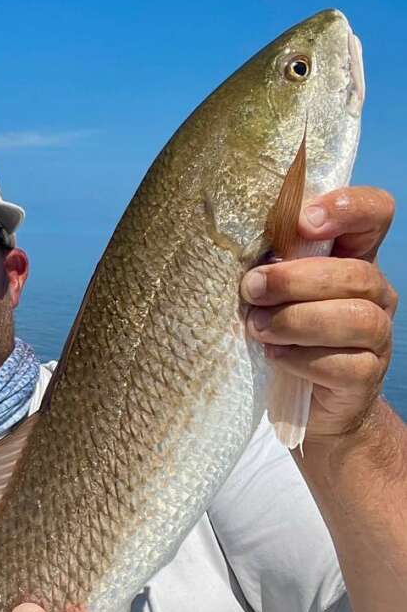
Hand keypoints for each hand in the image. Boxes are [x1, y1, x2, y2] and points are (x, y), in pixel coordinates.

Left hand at [242, 186, 397, 440]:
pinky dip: (302, 359)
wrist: (303, 403)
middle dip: (295, 280)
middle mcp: (373, 293)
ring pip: (357, 318)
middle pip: (356, 273)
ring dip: (297, 321)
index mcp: (351, 259)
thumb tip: (233, 244)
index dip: (347, 208)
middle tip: (251, 290)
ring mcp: (377, 336)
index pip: (374, 214)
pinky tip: (274, 357)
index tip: (302, 222)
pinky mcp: (366, 377)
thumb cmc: (278, 332)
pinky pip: (346, 365)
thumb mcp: (270, 292)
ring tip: (257, 328)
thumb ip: (268, 263)